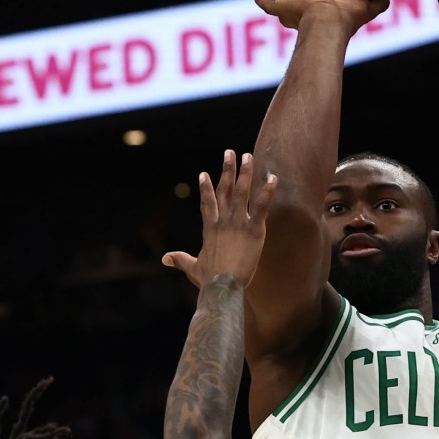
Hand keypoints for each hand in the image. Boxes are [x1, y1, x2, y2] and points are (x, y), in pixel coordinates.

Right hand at [159, 150, 277, 290]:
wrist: (221, 286)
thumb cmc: (208, 279)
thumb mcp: (192, 267)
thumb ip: (180, 260)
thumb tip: (164, 259)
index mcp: (210, 228)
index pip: (207, 203)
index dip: (205, 187)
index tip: (204, 173)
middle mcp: (223, 220)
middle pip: (224, 189)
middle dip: (227, 169)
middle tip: (230, 152)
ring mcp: (237, 223)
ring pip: (242, 192)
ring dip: (245, 172)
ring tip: (248, 156)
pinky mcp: (253, 229)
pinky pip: (262, 206)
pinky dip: (268, 191)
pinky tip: (273, 177)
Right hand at [252, 0, 390, 33]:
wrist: (326, 22)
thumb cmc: (345, 18)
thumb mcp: (366, 6)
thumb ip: (378, 0)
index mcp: (321, 17)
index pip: (317, 13)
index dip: (317, 7)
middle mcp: (303, 18)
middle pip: (296, 13)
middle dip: (293, 5)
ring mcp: (289, 14)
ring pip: (278, 7)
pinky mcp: (279, 8)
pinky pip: (264, 3)